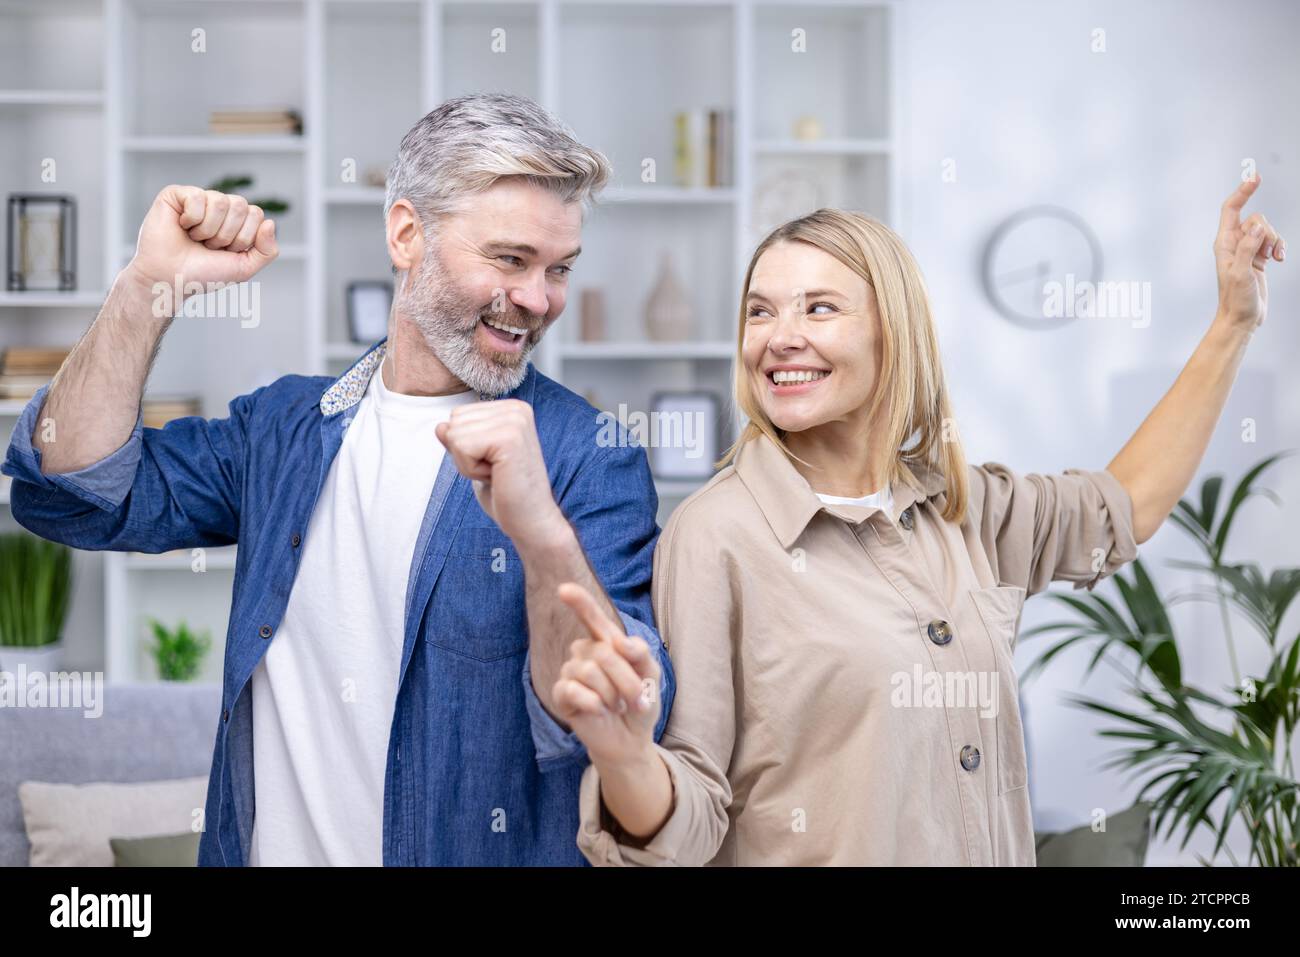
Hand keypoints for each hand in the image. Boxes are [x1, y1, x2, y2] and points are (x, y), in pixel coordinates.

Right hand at [124, 185, 278, 300]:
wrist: (170, 279)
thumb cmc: (204, 275)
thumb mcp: (244, 268)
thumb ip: (266, 251)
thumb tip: (271, 222)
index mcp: (237, 221)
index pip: (256, 214)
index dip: (243, 238)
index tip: (225, 252)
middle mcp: (219, 208)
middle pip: (241, 206)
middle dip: (227, 235)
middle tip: (209, 246)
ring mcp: (198, 199)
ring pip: (221, 201)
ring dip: (209, 229)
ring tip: (195, 238)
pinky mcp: (176, 195)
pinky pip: (198, 197)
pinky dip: (192, 219)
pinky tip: (181, 226)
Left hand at [435, 399, 568, 550]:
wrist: (531, 521)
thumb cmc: (506, 494)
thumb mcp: (476, 461)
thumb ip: (459, 440)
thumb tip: (440, 426)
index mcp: (512, 410)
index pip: (459, 415)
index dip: (467, 447)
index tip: (494, 464)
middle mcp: (516, 410)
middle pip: (454, 422)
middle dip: (465, 454)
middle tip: (495, 471)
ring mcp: (515, 421)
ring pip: (455, 434)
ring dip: (468, 463)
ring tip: (497, 474)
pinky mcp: (509, 437)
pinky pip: (461, 447)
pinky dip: (470, 470)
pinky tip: (496, 477)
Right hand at [552, 582, 661, 767]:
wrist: (631, 739)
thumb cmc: (640, 702)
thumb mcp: (650, 674)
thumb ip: (640, 653)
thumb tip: (619, 642)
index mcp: (606, 642)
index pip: (592, 617)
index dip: (579, 602)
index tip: (564, 589)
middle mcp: (585, 653)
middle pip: (603, 652)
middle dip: (627, 679)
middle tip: (635, 700)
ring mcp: (571, 673)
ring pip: (590, 671)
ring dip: (613, 695)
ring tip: (616, 706)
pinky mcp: (562, 695)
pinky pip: (574, 690)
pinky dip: (594, 704)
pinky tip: (599, 711)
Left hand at [1214, 174, 1283, 330]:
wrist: (1241, 318)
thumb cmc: (1235, 299)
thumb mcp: (1240, 273)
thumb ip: (1248, 248)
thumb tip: (1258, 227)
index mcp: (1224, 244)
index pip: (1231, 209)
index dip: (1243, 192)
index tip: (1256, 177)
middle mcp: (1234, 244)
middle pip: (1256, 219)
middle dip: (1268, 231)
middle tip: (1267, 253)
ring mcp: (1247, 250)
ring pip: (1267, 230)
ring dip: (1275, 241)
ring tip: (1274, 259)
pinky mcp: (1258, 257)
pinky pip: (1273, 241)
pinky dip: (1279, 246)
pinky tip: (1279, 259)